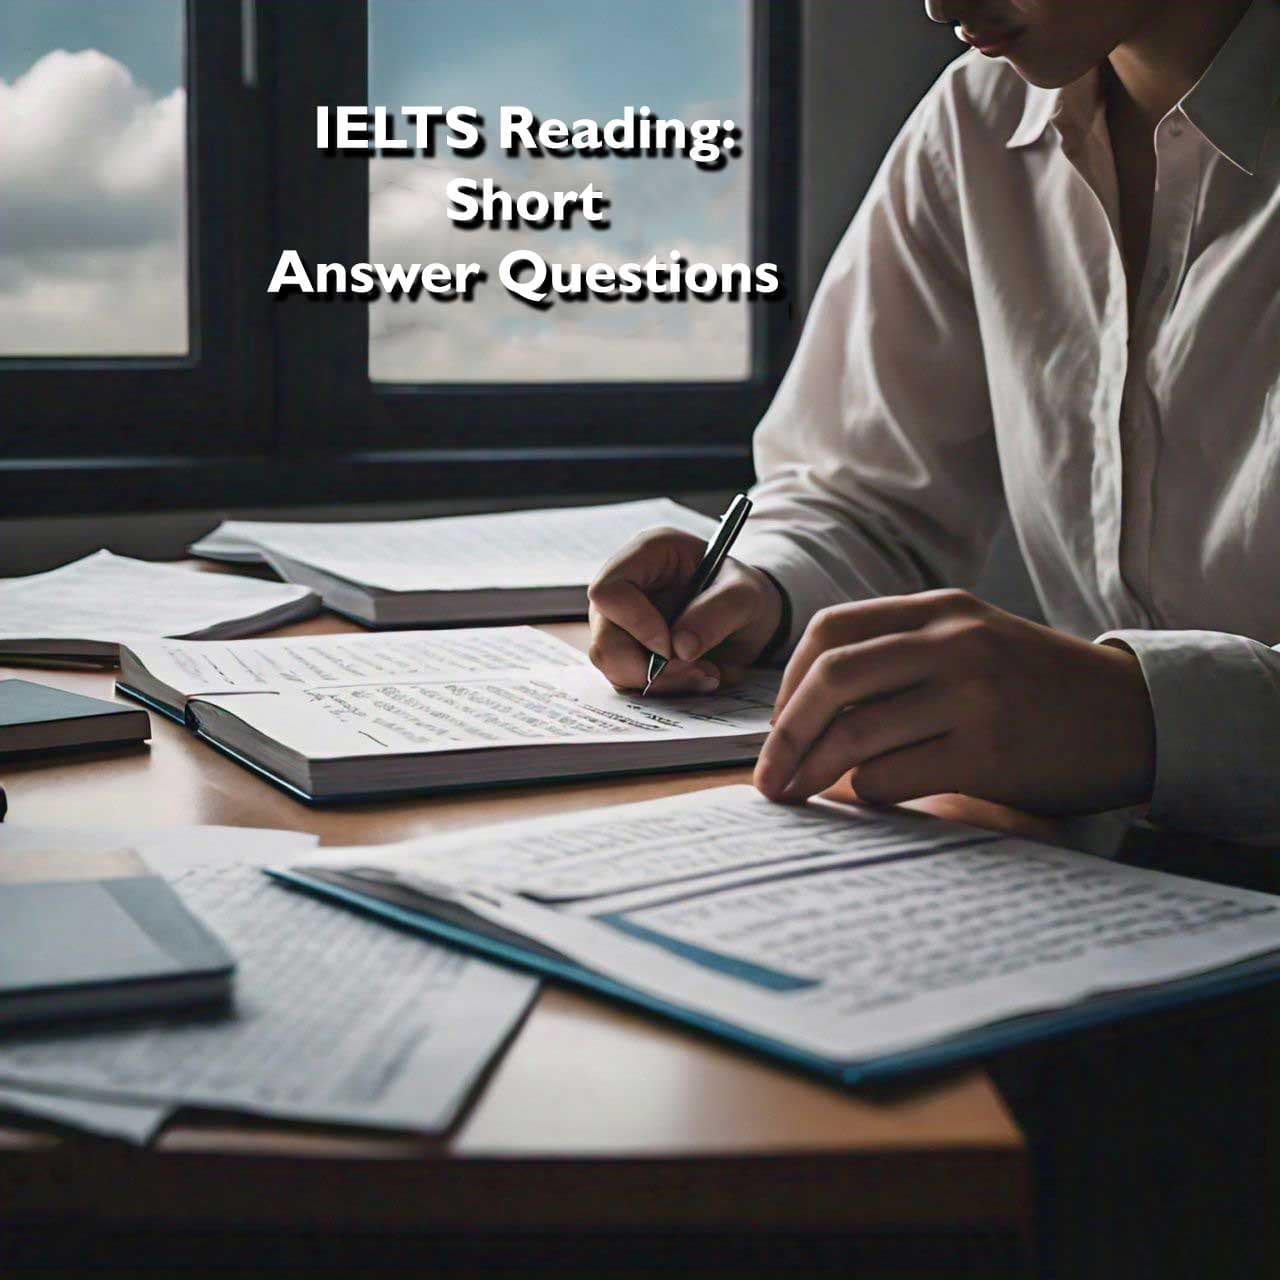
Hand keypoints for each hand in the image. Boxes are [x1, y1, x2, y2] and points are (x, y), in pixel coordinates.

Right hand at [588, 526, 782, 693]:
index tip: (672, 645)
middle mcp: (625, 590)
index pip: (608, 591)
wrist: (749, 617)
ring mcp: (623, 625)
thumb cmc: (744, 591)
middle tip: (697, 671)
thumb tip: (681, 649)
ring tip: (708, 674)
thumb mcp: (745, 594)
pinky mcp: (631, 654)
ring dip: (662, 683)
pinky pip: (631, 683)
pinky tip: (700, 678)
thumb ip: (718, 613)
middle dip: (647, 668)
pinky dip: (667, 689)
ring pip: (614, 668)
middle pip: (604, 639)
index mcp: (646, 555)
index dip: (635, 623)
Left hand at [753, 590, 1155, 814]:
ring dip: (812, 770)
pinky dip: (868, 791)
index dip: (788, 682)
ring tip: (796, 794)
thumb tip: (807, 712)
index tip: (777, 724)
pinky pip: (895, 774)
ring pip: (856, 731)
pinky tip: (874, 794)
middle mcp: (952, 641)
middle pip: (831, 678)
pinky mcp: (987, 751)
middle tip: (767, 776)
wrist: (1134, 717)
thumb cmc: (1037, 687)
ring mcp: (971, 693)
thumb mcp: (972, 641)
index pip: (830, 630)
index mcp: (939, 608)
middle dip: (784, 733)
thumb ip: (901, 656)